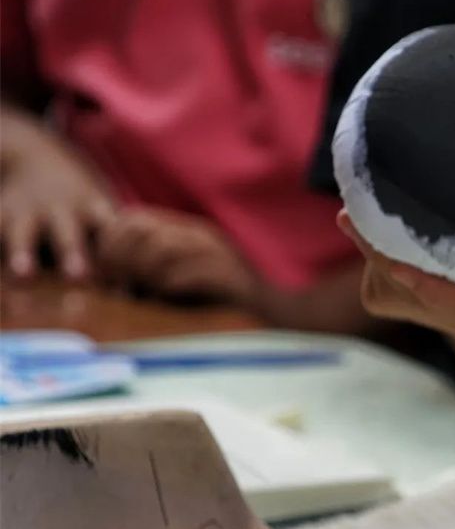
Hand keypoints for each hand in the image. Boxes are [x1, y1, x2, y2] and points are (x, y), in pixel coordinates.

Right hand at [0, 108, 115, 281]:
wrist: (34, 160)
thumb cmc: (78, 208)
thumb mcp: (100, 218)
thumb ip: (114, 256)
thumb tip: (131, 296)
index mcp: (93, 214)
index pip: (110, 233)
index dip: (118, 253)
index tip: (126, 279)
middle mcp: (59, 213)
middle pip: (67, 234)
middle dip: (73, 253)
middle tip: (80, 276)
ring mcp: (26, 215)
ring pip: (23, 234)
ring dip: (23, 253)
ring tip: (23, 276)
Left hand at [96, 208, 259, 304]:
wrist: (275, 311)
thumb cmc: (223, 300)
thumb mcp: (184, 276)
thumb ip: (154, 267)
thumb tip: (111, 276)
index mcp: (187, 230)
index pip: (133, 218)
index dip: (110, 242)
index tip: (104, 272)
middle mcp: (199, 235)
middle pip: (141, 230)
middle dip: (120, 258)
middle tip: (114, 286)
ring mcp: (214, 252)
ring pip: (159, 248)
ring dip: (141, 274)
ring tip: (137, 295)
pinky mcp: (225, 275)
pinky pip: (182, 275)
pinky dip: (164, 289)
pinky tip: (161, 303)